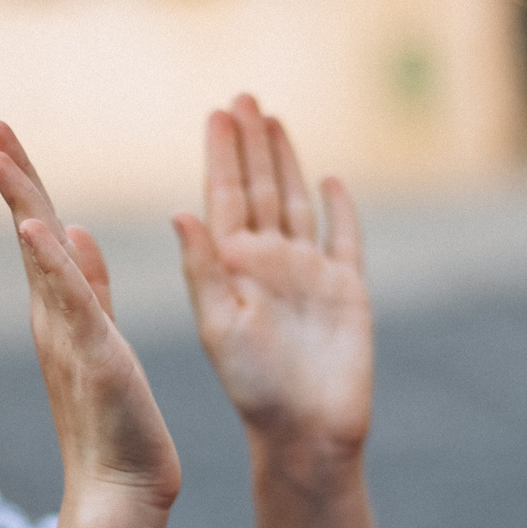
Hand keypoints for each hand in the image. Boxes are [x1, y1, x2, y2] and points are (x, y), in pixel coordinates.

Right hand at [0, 121, 180, 506]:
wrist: (120, 490)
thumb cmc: (116, 422)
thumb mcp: (104, 338)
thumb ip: (90, 286)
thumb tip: (75, 229)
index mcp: (61, 308)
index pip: (40, 228)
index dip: (23, 180)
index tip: (2, 136)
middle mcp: (55, 316)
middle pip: (30, 229)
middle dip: (13, 175)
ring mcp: (69, 335)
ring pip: (41, 256)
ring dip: (22, 202)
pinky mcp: (94, 356)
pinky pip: (72, 301)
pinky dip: (54, 262)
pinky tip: (39, 226)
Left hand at [174, 96, 372, 466]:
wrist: (309, 432)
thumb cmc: (255, 388)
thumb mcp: (219, 326)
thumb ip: (203, 269)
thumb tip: (179, 211)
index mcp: (233, 267)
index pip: (226, 196)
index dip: (222, 154)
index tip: (218, 112)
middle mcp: (269, 263)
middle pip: (260, 188)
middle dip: (252, 143)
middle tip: (244, 96)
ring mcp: (309, 273)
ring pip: (297, 202)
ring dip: (287, 161)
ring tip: (275, 120)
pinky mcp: (347, 290)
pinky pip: (343, 237)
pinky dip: (339, 208)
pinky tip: (330, 178)